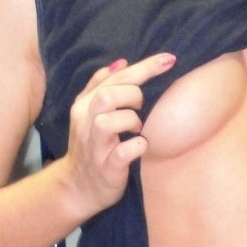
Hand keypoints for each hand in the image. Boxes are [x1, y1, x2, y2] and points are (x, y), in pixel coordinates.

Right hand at [65, 52, 174, 213]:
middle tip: (141, 106)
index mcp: (84, 106)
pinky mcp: (106, 168)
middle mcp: (86, 124)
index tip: (169, 59)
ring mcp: (95, 147)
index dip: (144, 67)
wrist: (77, 187)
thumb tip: (122, 62)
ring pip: (108, 122)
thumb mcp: (89, 114)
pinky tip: (141, 146)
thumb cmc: (91, 147)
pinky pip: (122, 152)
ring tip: (137, 128)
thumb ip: (101, 86)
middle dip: (133, 95)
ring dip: (131, 120)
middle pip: (107, 96)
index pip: (114, 78)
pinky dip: (137, 146)